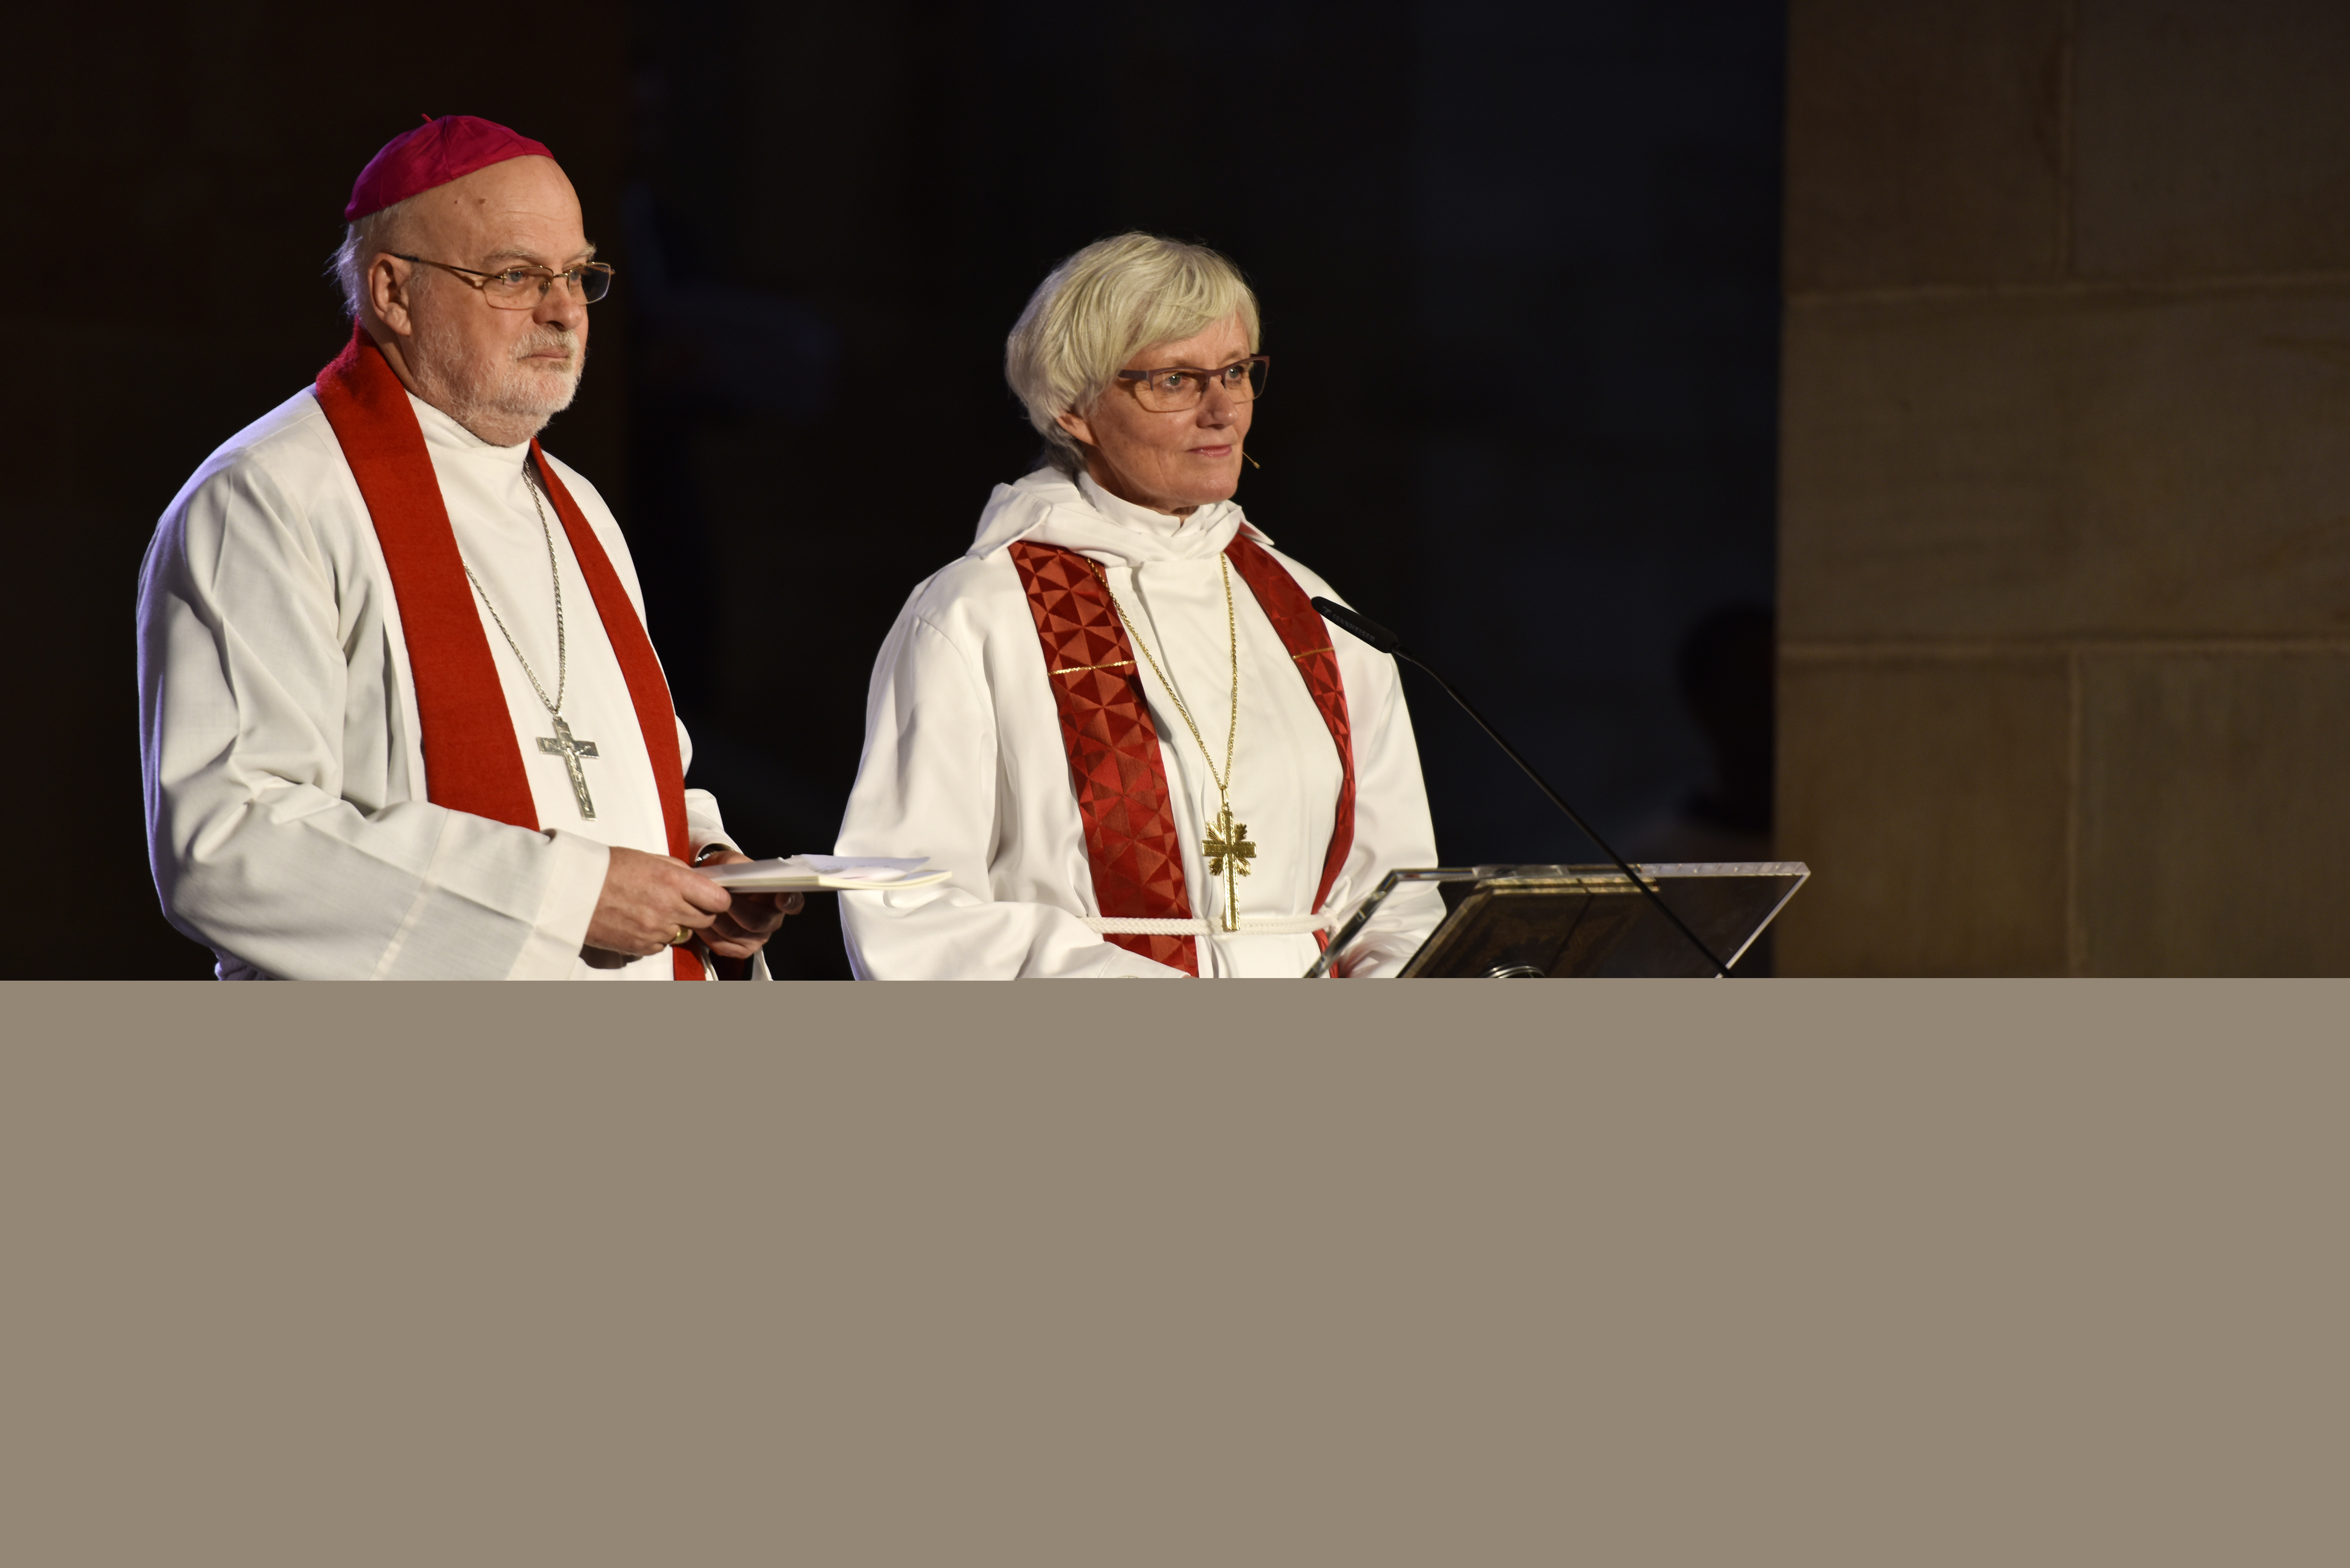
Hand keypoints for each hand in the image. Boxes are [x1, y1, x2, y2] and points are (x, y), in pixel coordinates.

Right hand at [585, 846, 736, 957]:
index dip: (718, 898)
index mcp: (672, 881)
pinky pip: (662, 945)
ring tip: (653, 909)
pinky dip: (657, 936)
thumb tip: (695, 879)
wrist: (570, 890)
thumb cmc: (603, 869)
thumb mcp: (646, 858)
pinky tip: (640, 921)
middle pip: (706, 919)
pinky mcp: (640, 946)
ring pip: (684, 933)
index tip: (712, 895)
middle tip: (682, 902)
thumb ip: (675, 870)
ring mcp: (655, 930)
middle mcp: (668, 908)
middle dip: (699, 911)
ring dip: (676, 924)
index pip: (718, 899)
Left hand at [690, 847, 803, 959]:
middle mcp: (773, 920)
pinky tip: (700, 921)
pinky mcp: (741, 949)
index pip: (793, 901)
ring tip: (701, 906)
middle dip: (736, 909)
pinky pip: (724, 945)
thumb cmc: (729, 875)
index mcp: (778, 896)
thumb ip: (736, 864)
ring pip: (736, 934)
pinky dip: (709, 934)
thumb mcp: (731, 862)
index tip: (781, 898)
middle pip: (759, 921)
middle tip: (719, 898)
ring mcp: (758, 937)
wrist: (715, 889)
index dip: (790, 901)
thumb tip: (736, 872)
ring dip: (716, 920)